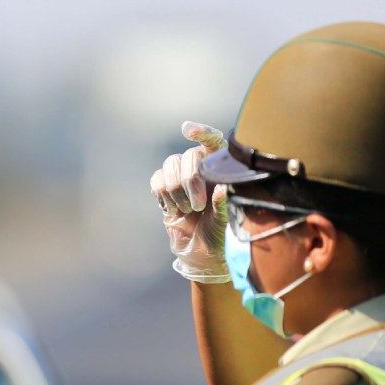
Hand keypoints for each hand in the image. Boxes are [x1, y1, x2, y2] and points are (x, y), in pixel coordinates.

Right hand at [150, 121, 229, 282]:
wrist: (202, 254)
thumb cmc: (222, 235)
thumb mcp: (227, 221)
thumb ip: (224, 204)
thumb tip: (222, 188)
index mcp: (222, 171)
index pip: (213, 142)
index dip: (202, 133)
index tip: (188, 131)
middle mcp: (202, 169)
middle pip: (188, 156)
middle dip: (190, 181)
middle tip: (197, 206)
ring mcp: (182, 177)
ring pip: (169, 165)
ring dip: (175, 190)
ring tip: (186, 210)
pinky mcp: (165, 189)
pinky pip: (157, 179)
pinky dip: (162, 194)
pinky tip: (172, 209)